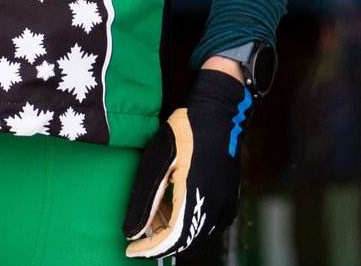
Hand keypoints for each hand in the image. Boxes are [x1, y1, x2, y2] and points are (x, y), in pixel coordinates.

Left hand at [123, 67, 252, 259]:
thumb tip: (133, 234)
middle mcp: (217, 204)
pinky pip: (211, 226)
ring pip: (200, 238)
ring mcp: (227, 201)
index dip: (149, 249)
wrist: (219, 110)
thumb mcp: (157, 161)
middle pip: (187, 245)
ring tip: (155, 221)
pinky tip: (176, 213)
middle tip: (141, 237)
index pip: (172, 239)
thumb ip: (145, 201)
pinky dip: (192, 228)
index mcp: (197, 196)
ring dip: (176, 236)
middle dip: (162, 245)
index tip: (129, 249)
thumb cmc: (186, 130)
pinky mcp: (231, 196)